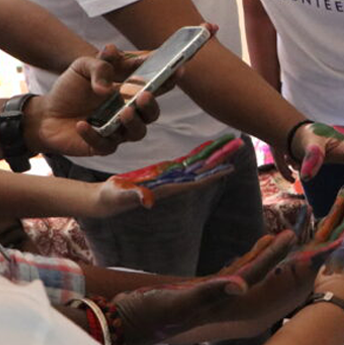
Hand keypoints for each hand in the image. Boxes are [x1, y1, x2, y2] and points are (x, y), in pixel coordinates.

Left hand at [25, 45, 159, 156]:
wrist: (45, 115)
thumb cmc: (69, 89)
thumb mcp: (82, 66)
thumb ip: (100, 61)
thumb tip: (113, 52)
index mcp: (129, 90)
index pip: (155, 84)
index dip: (169, 77)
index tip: (178, 69)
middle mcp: (129, 111)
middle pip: (152, 113)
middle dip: (152, 105)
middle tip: (144, 95)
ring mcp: (117, 130)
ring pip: (137, 132)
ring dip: (133, 123)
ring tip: (123, 113)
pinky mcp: (102, 146)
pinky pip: (106, 144)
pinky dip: (94, 134)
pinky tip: (82, 124)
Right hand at [98, 134, 242, 210]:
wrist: (105, 201)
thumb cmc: (110, 199)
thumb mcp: (119, 195)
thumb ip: (133, 196)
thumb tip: (148, 201)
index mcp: (166, 189)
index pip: (195, 181)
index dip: (212, 174)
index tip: (230, 167)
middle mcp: (172, 184)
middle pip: (201, 170)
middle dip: (219, 158)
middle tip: (238, 144)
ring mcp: (169, 178)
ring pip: (196, 165)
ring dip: (212, 155)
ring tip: (229, 143)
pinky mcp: (162, 173)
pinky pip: (185, 163)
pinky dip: (197, 155)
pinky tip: (207, 149)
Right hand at [113, 230, 296, 344]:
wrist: (126, 323)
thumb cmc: (152, 312)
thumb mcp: (184, 301)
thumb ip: (213, 291)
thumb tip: (243, 285)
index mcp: (222, 298)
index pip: (256, 274)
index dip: (275, 257)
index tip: (292, 238)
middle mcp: (222, 298)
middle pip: (258, 274)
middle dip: (279, 259)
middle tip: (299, 238)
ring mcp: (213, 295)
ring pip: (248, 273)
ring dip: (266, 256)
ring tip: (283, 237)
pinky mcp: (201, 291)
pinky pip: (231, 273)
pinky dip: (247, 259)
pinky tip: (256, 248)